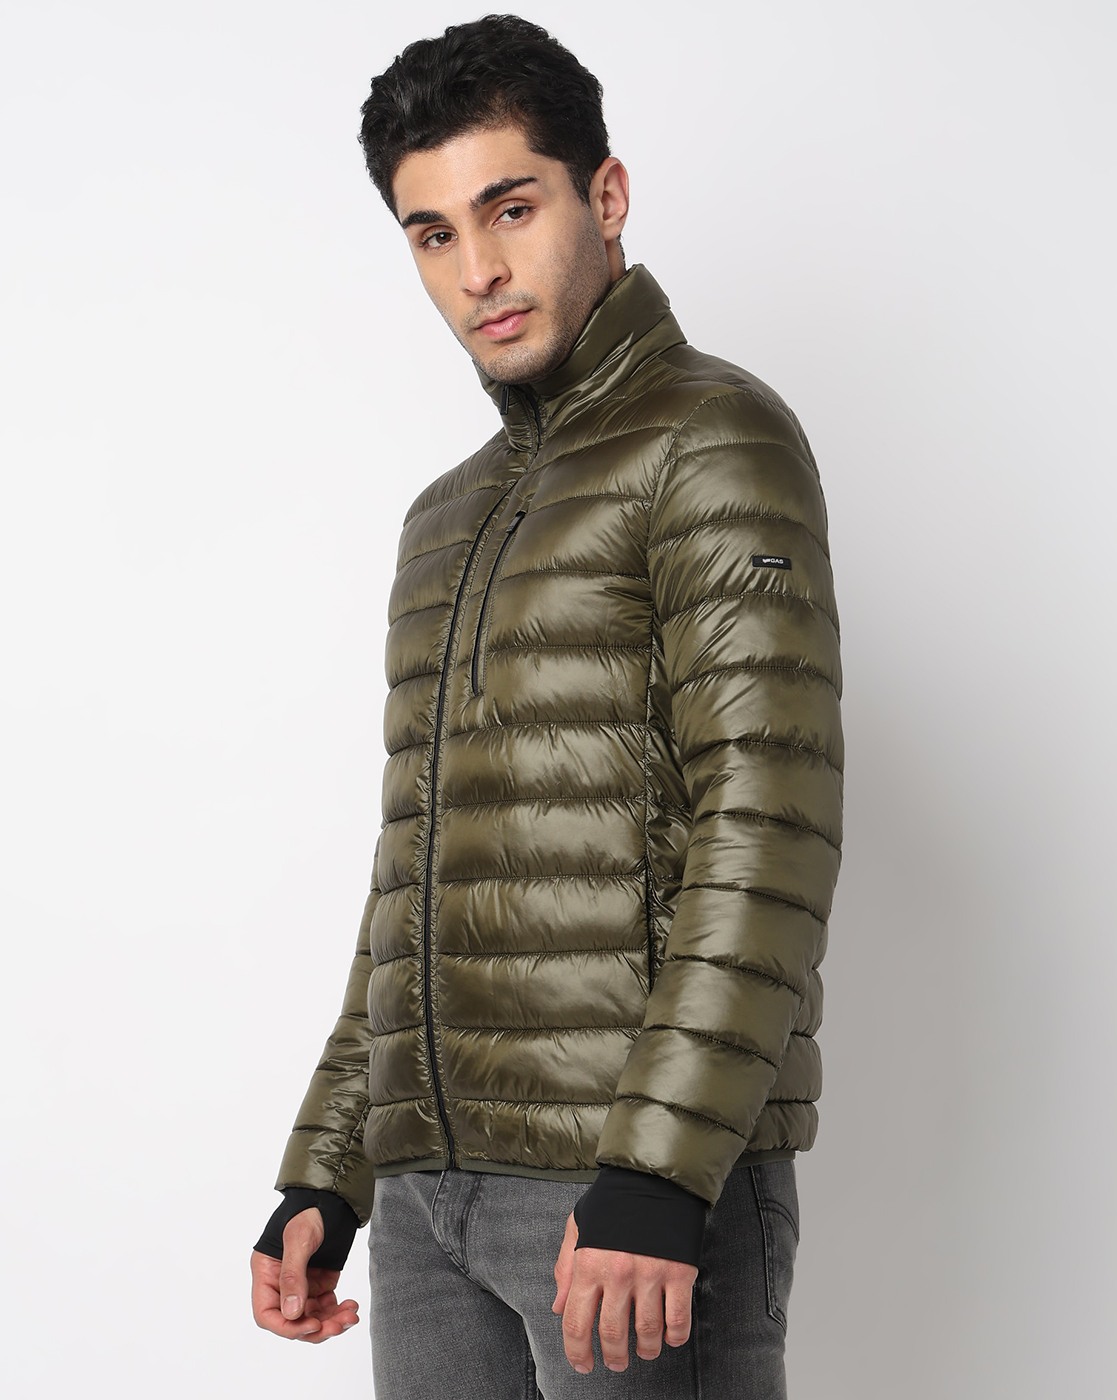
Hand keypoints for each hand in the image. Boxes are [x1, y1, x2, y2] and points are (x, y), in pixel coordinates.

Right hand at [250, 1206, 360, 1342]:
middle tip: (338, 1326)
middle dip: (315, 1328)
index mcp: (266, 1274)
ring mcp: (302, 1285)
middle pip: (292, 1320)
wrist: (332, 1198)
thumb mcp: (298, 1239)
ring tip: (350, 1317)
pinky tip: (351, 1306)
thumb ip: (293, 1275)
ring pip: (312, 1317)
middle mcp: (281, 1284)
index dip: (287, 1326)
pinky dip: (338, 1311)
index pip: (267, 1314)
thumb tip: (292, 1313)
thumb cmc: (308, 1211)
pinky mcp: (321, 1283)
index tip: (311, 1325)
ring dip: (331, 1322)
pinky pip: (327, 1307)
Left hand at [551, 1210, 697, 1372]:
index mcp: (589, 1263)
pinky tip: (670, 1338)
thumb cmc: (613, 1202)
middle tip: (616, 1362)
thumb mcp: (579, 1226)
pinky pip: (678, 1320)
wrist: (655, 1177)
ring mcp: (650, 1275)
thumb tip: (559, 1307)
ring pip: (646, 1333)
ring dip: (645, 1350)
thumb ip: (565, 1268)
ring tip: (644, 1351)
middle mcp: (617, 1273)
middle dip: (613, 1357)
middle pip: (612, 1334)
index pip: (576, 1322)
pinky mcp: (679, 1274)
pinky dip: (675, 1337)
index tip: (582, 1364)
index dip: (577, 1352)